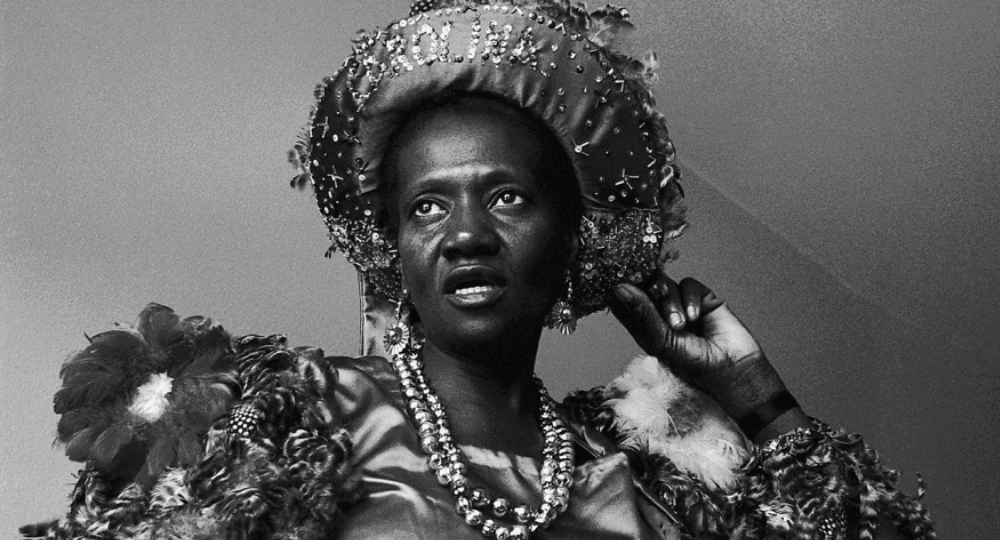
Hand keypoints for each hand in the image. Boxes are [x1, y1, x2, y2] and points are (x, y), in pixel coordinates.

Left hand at [608, 270, 795, 425]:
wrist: (735, 371)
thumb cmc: (695, 367)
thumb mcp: (662, 342)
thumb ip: (642, 314)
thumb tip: (618, 289)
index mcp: (644, 327)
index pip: (624, 303)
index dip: (619, 290)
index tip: (618, 281)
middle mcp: (660, 315)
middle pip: (643, 287)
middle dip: (647, 290)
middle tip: (655, 295)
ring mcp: (681, 305)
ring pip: (665, 284)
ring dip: (670, 301)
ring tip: (680, 324)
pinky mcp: (702, 299)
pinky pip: (689, 285)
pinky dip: (690, 298)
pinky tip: (696, 317)